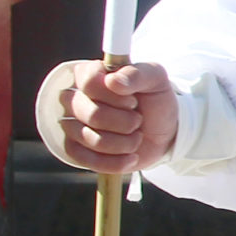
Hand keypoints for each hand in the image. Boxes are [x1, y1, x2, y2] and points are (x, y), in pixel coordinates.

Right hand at [39, 59, 177, 173]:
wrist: (164, 131)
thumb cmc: (155, 100)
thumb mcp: (156, 79)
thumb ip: (138, 73)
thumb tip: (113, 80)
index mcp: (90, 74)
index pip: (88, 82)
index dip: (114, 95)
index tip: (133, 100)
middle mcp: (75, 98)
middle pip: (90, 114)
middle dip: (124, 122)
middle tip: (138, 120)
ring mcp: (72, 124)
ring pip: (89, 138)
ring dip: (124, 142)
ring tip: (137, 136)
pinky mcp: (76, 149)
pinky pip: (84, 159)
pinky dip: (114, 162)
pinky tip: (132, 157)